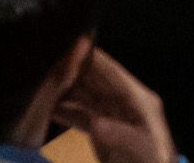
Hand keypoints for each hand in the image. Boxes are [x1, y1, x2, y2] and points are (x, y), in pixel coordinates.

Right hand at [54, 48, 174, 162]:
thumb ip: (121, 137)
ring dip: (65, 91)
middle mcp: (124, 103)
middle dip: (73, 71)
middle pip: (95, 81)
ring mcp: (112, 116)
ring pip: (85, 97)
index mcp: (139, 100)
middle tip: (46, 63)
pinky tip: (46, 108)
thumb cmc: (153, 162)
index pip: (113, 73)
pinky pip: (81, 116)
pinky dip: (65, 111)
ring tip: (40, 84)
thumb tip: (96, 123)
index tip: (72, 43)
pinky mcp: (102, 132)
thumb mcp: (142, 151)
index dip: (94, 58)